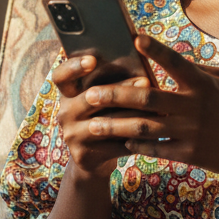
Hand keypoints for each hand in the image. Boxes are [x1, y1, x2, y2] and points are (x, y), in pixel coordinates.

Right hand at [52, 54, 147, 178]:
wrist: (94, 159)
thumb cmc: (106, 117)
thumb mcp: (102, 98)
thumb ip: (111, 82)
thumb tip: (140, 61)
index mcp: (68, 93)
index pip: (60, 76)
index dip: (73, 66)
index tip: (92, 59)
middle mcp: (65, 113)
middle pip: (91, 97)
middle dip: (121, 88)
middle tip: (145, 81)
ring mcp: (72, 135)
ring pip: (107, 122)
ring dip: (134, 114)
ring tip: (158, 108)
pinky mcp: (83, 155)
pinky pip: (114, 145)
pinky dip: (137, 138)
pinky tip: (156, 132)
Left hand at [81, 34, 218, 189]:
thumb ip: (195, 70)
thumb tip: (167, 59)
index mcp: (202, 84)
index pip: (176, 62)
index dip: (157, 50)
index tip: (135, 38)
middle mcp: (195, 106)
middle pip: (147, 98)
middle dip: (115, 95)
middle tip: (90, 94)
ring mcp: (191, 132)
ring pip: (144, 128)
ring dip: (116, 126)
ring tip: (93, 125)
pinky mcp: (189, 154)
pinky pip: (155, 149)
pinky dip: (136, 146)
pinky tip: (121, 142)